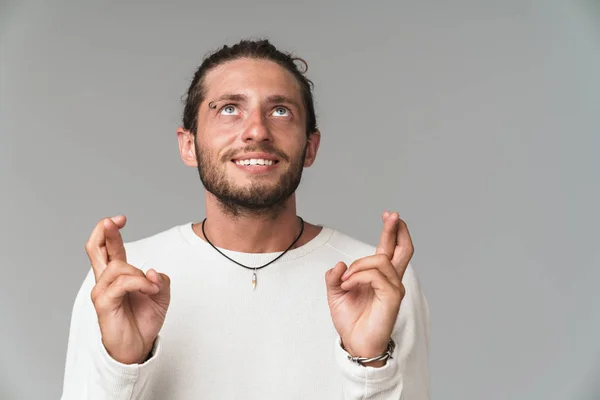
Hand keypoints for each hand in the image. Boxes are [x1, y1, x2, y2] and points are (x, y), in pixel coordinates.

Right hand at [85, 215, 170, 363]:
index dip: (110, 231)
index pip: (108, 248)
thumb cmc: (144, 319)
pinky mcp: (103, 303)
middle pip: (94, 249)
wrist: (138, 346)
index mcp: (118, 275)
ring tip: (153, 288)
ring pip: (118, 266)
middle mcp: (106, 280)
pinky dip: (140, 283)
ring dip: (140, 274)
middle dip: (103, 232)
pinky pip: (121, 283)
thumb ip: (160, 279)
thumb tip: (152, 271)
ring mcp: (102, 291)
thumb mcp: (161, 295)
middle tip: (113, 221)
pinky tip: (150, 290)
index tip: (120, 219)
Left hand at [325, 211, 413, 365]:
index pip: (390, 248)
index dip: (392, 230)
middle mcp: (391, 279)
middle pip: (403, 249)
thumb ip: (335, 276)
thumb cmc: (350, 319)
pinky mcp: (392, 297)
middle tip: (392, 214)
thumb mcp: (335, 292)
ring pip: (380, 260)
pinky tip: (348, 285)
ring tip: (346, 279)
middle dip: (397, 229)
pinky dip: (358, 276)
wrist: (354, 342)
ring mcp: (394, 288)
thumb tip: (340, 264)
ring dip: (358, 265)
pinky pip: (375, 275)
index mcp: (379, 276)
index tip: (389, 215)